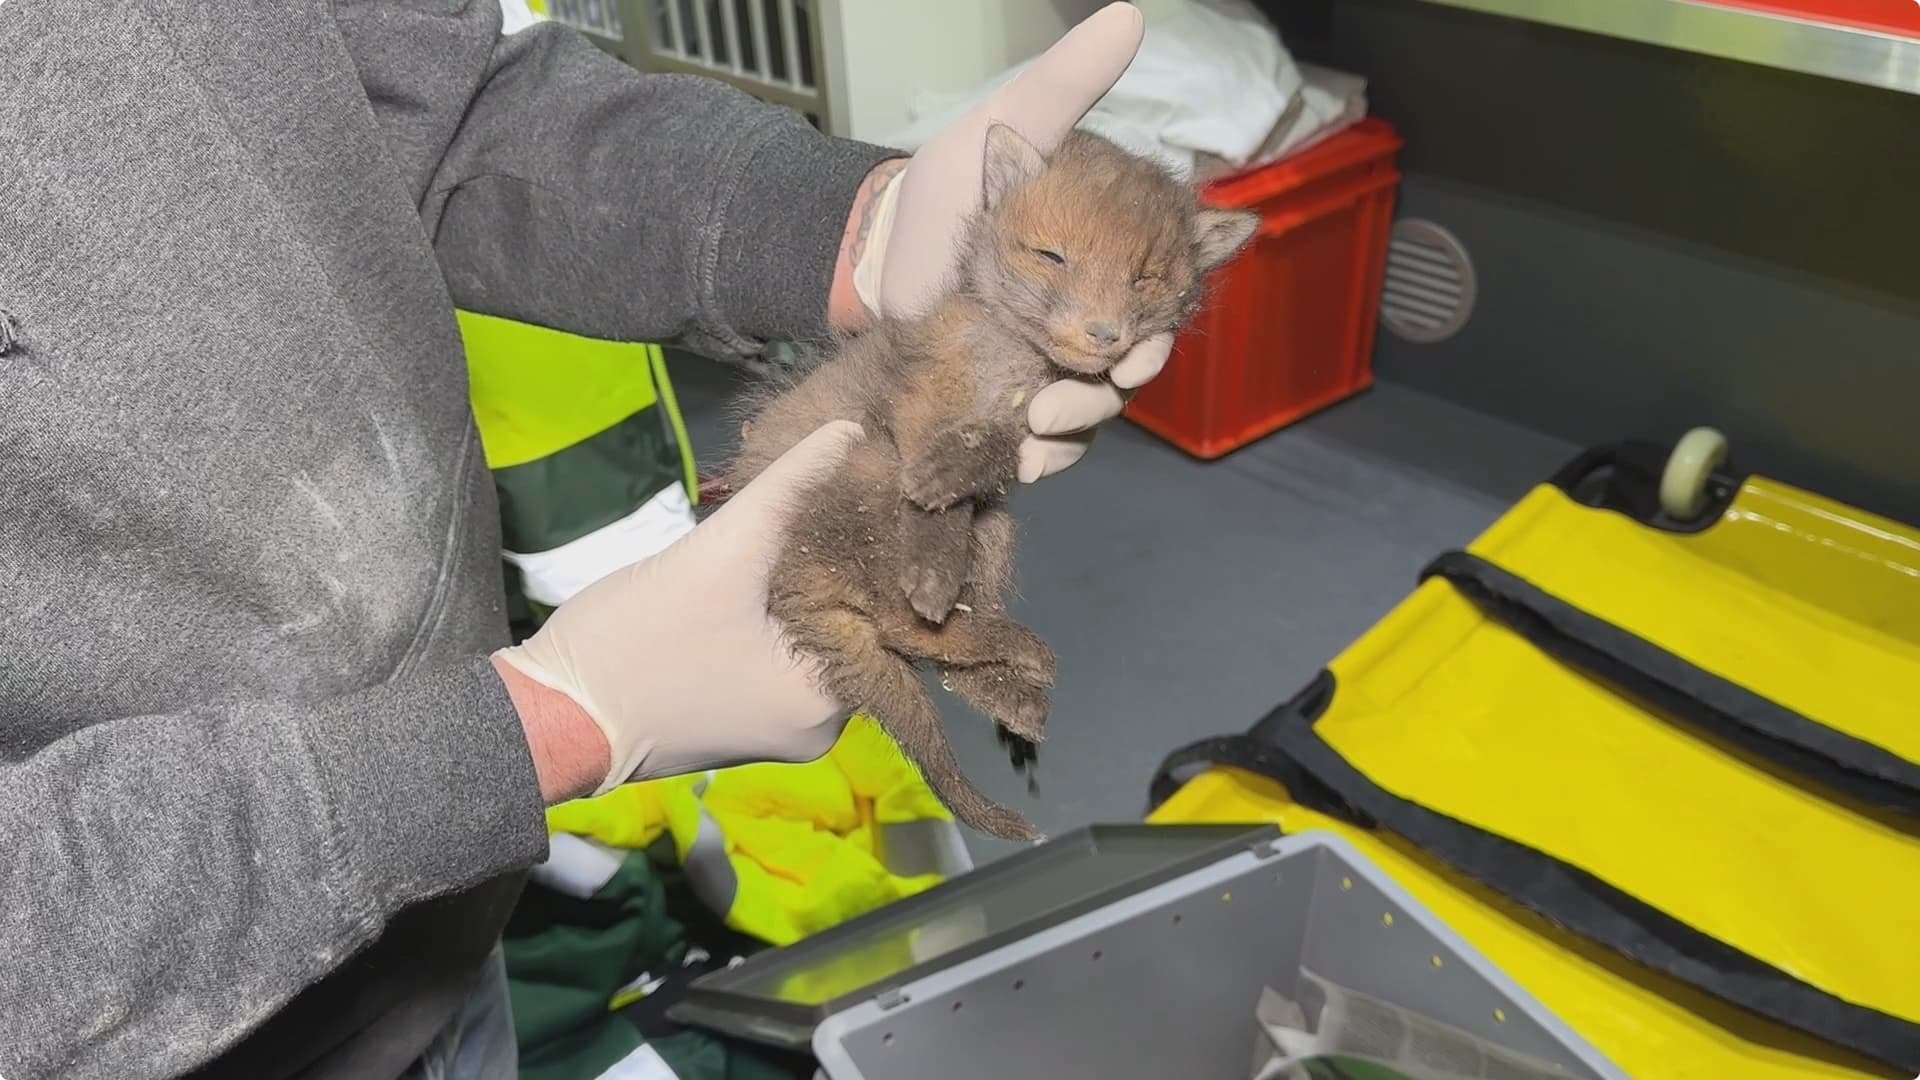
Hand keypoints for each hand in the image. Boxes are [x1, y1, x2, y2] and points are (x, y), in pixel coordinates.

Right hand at [494, 422, 862, 798]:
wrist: (551, 714)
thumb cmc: (638, 639)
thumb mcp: (719, 554)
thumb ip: (786, 489)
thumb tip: (850, 431)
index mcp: (830, 705)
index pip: (881, 617)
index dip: (876, 555)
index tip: (874, 500)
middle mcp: (819, 729)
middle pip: (847, 629)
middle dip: (837, 570)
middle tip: (841, 502)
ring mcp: (778, 729)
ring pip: (810, 639)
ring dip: (803, 592)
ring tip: (809, 527)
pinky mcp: (740, 718)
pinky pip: (778, 659)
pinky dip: (775, 620)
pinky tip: (769, 574)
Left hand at [834, 1, 1166, 483]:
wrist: (874, 253)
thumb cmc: (944, 188)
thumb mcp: (1005, 130)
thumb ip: (1063, 88)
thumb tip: (1130, 18)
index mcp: (1106, 268)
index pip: (1160, 307)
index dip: (1162, 335)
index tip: (1142, 353)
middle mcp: (1090, 323)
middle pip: (1131, 374)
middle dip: (1113, 394)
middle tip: (1089, 392)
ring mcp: (1049, 368)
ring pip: (1090, 416)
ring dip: (1075, 429)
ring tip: (1037, 422)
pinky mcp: (1007, 404)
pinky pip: (1041, 446)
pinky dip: (1039, 459)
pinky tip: (1023, 461)